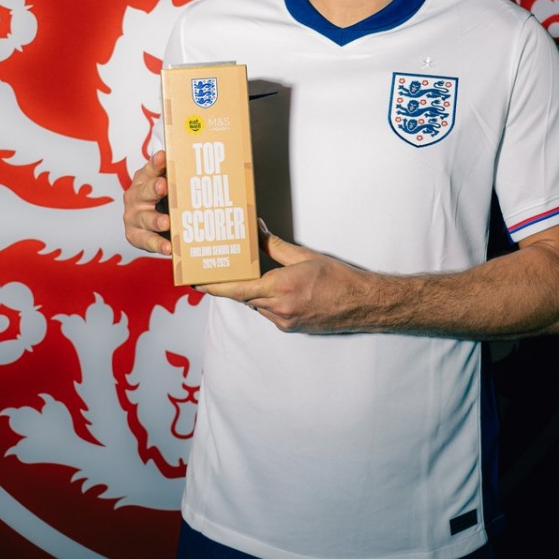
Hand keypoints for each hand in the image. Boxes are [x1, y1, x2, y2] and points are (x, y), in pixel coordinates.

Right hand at [122, 151, 172, 256]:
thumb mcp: (170, 186)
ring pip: (145, 218)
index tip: (163, 157)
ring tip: (166, 221)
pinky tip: (169, 247)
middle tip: (164, 186)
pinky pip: (147, 241)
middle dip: (154, 189)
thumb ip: (180, 177)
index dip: (156, 164)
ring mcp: (134, 216)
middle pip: (145, 191)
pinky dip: (158, 245)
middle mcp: (135, 196)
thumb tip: (207, 168)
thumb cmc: (164, 200)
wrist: (150, 223)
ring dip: (156, 220)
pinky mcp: (135, 235)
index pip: (150, 169)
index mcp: (144, 179)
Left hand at [199, 222, 376, 333]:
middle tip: (221, 268)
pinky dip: (267, 301)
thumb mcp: (304, 255)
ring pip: (256, 305)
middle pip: (244, 296)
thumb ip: (274, 245)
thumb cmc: (338, 278)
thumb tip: (255, 230)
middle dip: (235, 283)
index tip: (197, 281)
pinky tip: (277, 289)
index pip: (238, 289)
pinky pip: (269, 313)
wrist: (362, 303)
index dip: (214, 286)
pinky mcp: (290, 328)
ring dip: (253, 292)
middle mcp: (280, 308)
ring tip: (255, 275)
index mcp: (281, 287)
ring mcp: (285, 321)